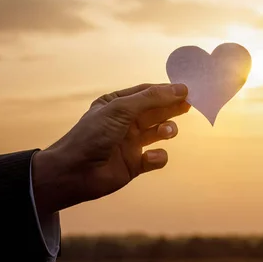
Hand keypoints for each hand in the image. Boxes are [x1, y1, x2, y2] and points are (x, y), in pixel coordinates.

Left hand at [32, 83, 189, 214]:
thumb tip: (180, 88)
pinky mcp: (135, 164)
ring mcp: (130, 143)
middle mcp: (125, 122)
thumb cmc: (93, 134)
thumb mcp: (121, 109)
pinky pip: (155, 158)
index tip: (188, 90)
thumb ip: (151, 99)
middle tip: (189, 106)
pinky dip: (157, 157)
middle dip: (172, 108)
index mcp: (117, 104)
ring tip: (167, 131)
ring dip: (167, 130)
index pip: (147, 93)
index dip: (167, 91)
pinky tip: (150, 157)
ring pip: (158, 132)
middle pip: (156, 111)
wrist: (73, 173)